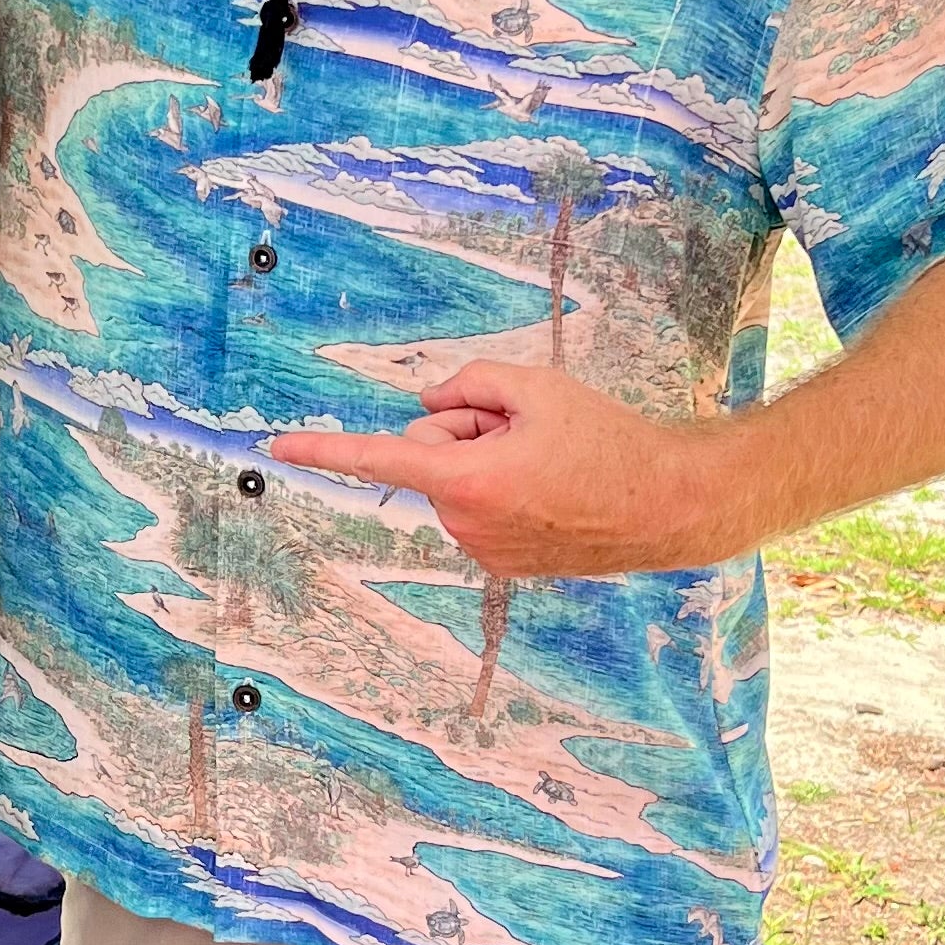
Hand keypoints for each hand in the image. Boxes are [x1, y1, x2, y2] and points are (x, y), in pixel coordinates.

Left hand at [268, 362, 747, 579]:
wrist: (668, 505)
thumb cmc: (608, 443)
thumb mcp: (537, 387)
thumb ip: (470, 381)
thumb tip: (431, 399)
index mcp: (465, 480)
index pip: (380, 456)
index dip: (324, 448)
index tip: (276, 445)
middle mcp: (464, 523)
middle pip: (434, 450)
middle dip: (467, 430)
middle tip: (530, 430)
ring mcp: (483, 549)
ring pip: (459, 481)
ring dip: (492, 461)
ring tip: (552, 463)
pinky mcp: (504, 563)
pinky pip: (482, 507)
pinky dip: (506, 489)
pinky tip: (555, 489)